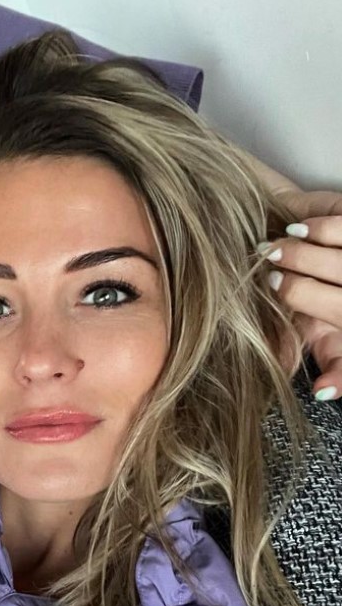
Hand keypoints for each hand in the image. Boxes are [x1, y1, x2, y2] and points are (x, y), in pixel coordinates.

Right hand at [259, 190, 341, 400]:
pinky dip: (323, 231)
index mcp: (334, 330)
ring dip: (307, 258)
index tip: (322, 389)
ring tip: (276, 249)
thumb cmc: (282, 272)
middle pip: (338, 307)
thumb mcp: (282, 312)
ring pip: (341, 267)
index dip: (339, 376)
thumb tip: (280, 370)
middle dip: (302, 293)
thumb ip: (282, 343)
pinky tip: (300, 229)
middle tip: (272, 277)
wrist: (278, 216)